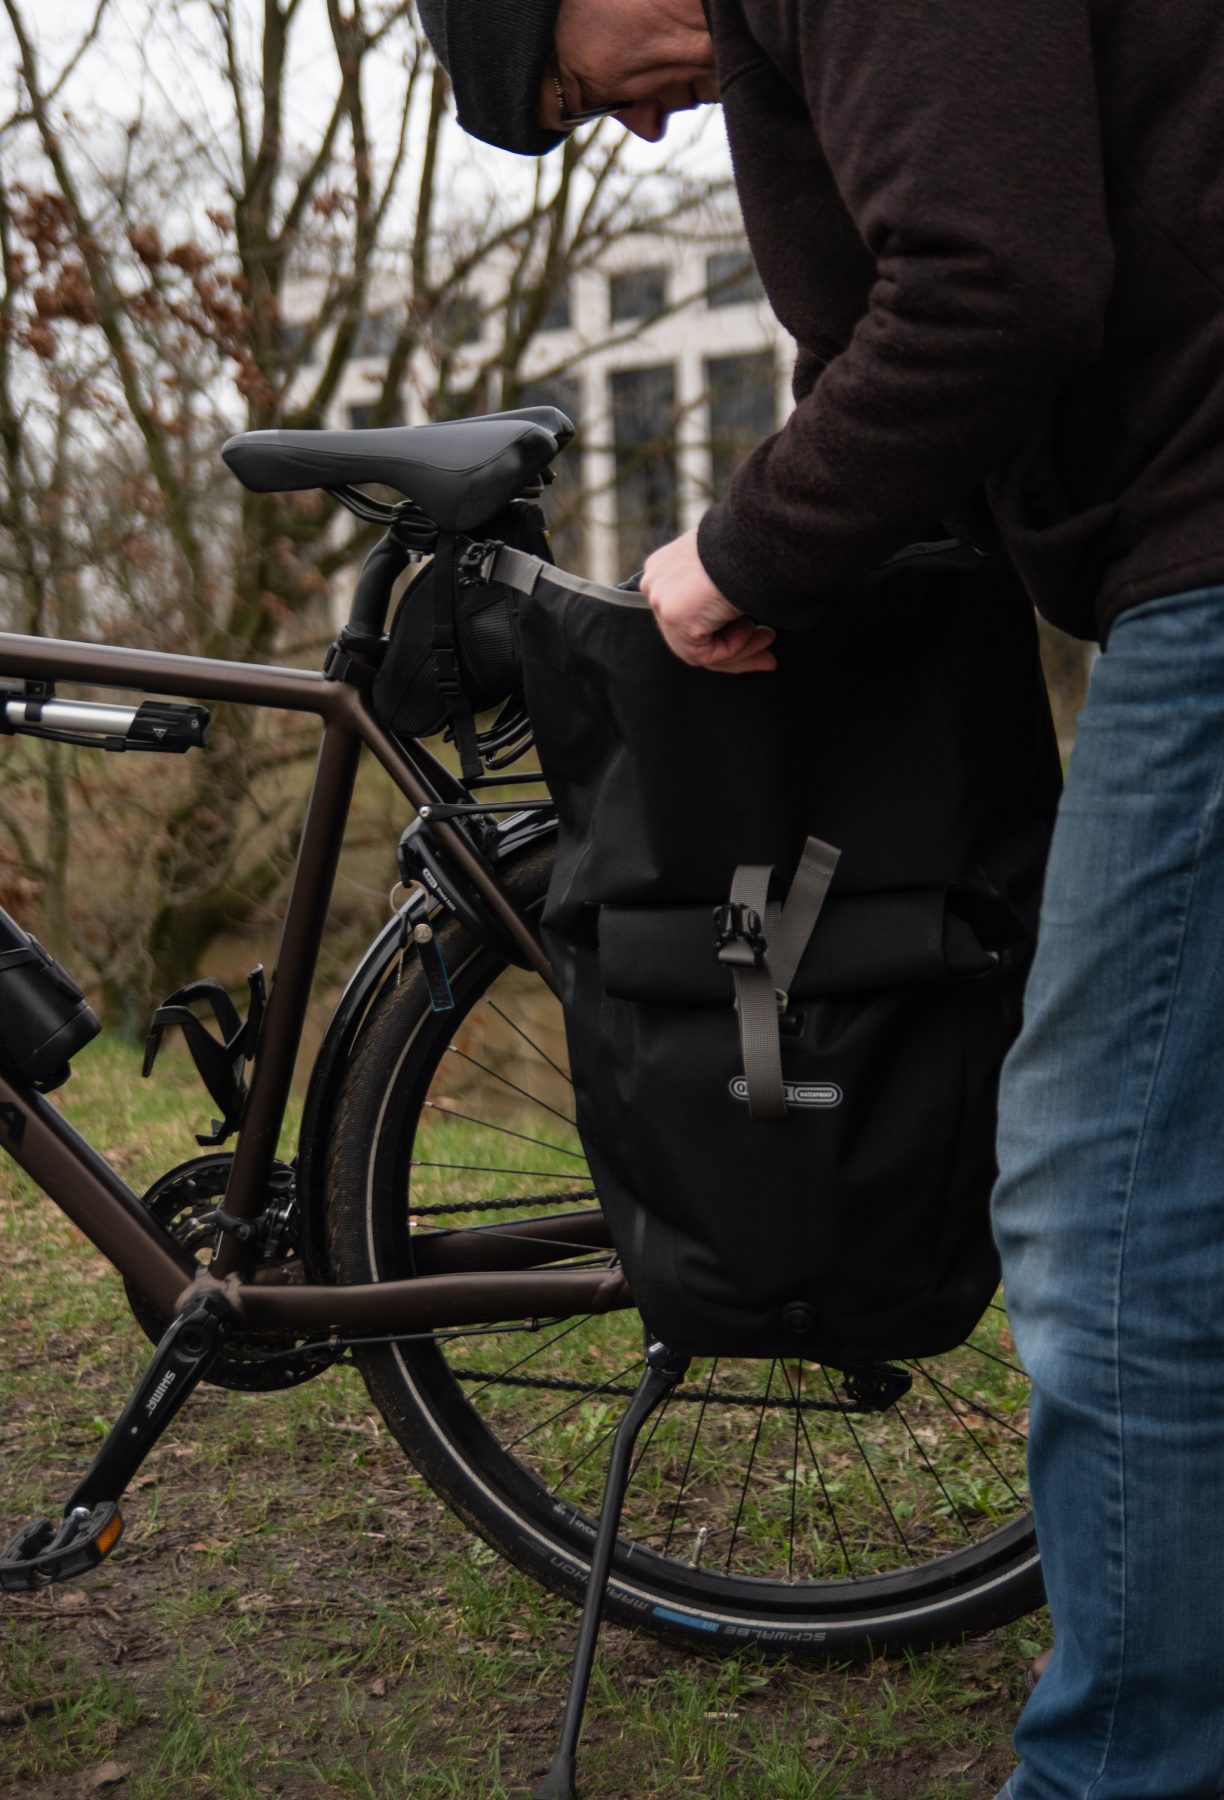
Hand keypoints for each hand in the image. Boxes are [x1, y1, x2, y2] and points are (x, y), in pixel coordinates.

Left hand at [639, 530, 776, 673]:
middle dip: (735, 650)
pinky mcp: (675, 617)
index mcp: (664, 568)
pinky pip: (706, 654)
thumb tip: (735, 626)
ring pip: (699, 649)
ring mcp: (661, 601)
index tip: (756, 640)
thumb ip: (718, 598)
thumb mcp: (728, 571)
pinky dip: (735, 646)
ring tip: (768, 636)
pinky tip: (750, 626)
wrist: (756, 539)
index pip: (688, 616)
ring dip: (741, 649)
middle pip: (691, 636)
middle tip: (767, 658)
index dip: (723, 634)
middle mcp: (655, 583)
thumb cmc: (752, 548)